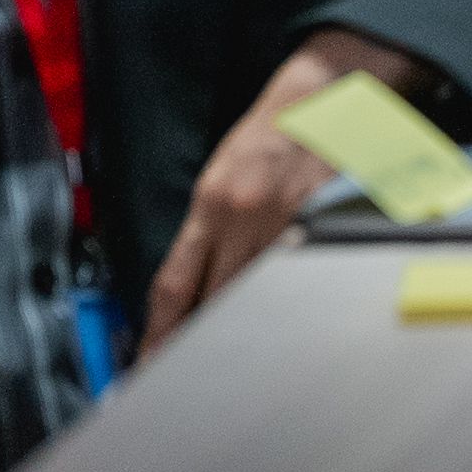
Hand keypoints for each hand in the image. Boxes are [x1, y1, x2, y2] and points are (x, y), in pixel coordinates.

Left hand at [142, 29, 420, 354]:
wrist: (322, 97)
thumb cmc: (269, 134)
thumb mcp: (221, 176)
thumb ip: (207, 229)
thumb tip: (191, 287)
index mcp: (212, 203)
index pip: (175, 285)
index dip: (159, 332)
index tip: (147, 362)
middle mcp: (245, 216)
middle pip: (214, 299)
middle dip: (196, 340)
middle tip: (181, 374)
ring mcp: (288, 222)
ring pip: (256, 294)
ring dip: (239, 326)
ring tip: (227, 356)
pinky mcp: (323, 224)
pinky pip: (297, 275)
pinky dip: (285, 300)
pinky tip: (280, 317)